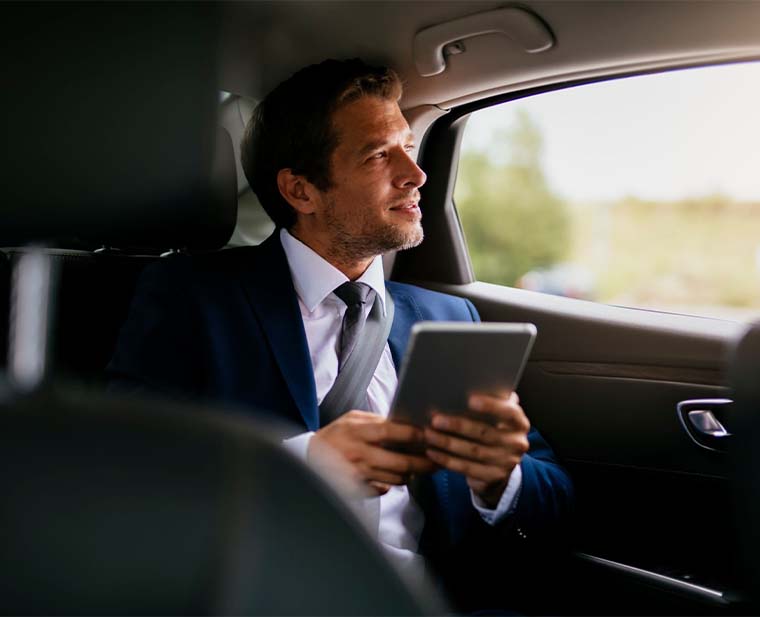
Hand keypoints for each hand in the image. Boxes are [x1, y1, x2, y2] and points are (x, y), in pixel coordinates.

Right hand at [309, 410, 437, 495]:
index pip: (389, 432)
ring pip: (396, 478)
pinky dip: (391, 484)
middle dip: (423, 463)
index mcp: (357, 432)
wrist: (308, 459)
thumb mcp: (351, 419)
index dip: (412, 434)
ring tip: (419, 467)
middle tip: (437, 460)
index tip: (428, 435)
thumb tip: (404, 423)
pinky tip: (394, 476)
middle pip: (400, 462)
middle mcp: (358, 454)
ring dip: (410, 474)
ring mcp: (358, 475)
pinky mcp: (357, 490)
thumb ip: (376, 420)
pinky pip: (384, 490)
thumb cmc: (334, 435)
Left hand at [423, 392, 529, 507]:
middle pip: (485, 433)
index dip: (491, 406)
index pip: (509, 412)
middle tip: (435, 419)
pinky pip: (467, 469)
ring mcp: (507, 463)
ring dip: (447, 443)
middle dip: (458, 425)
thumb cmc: (491, 429)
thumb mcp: (494, 416)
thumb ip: (488, 402)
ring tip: (428, 434)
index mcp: (519, 423)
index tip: (470, 399)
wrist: (499, 464)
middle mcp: (517, 443)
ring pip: (473, 452)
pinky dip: (447, 460)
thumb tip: (461, 386)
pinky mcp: (493, 477)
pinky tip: (432, 452)